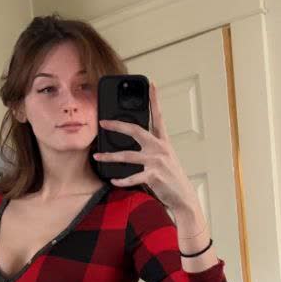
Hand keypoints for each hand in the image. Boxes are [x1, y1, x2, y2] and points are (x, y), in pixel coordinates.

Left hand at [93, 81, 196, 211]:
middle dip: (117, 125)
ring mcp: (157, 162)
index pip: (158, 116)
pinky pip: (133, 177)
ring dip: (110, 156)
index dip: (155, 99)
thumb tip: (132, 143)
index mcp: (163, 142)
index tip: (152, 84)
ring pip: (128, 155)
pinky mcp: (154, 176)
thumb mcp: (164, 158)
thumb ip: (150, 149)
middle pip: (136, 130)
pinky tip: (113, 180)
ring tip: (97, 156)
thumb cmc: (171, 177)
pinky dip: (122, 180)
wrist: (183, 197)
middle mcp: (160, 148)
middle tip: (102, 122)